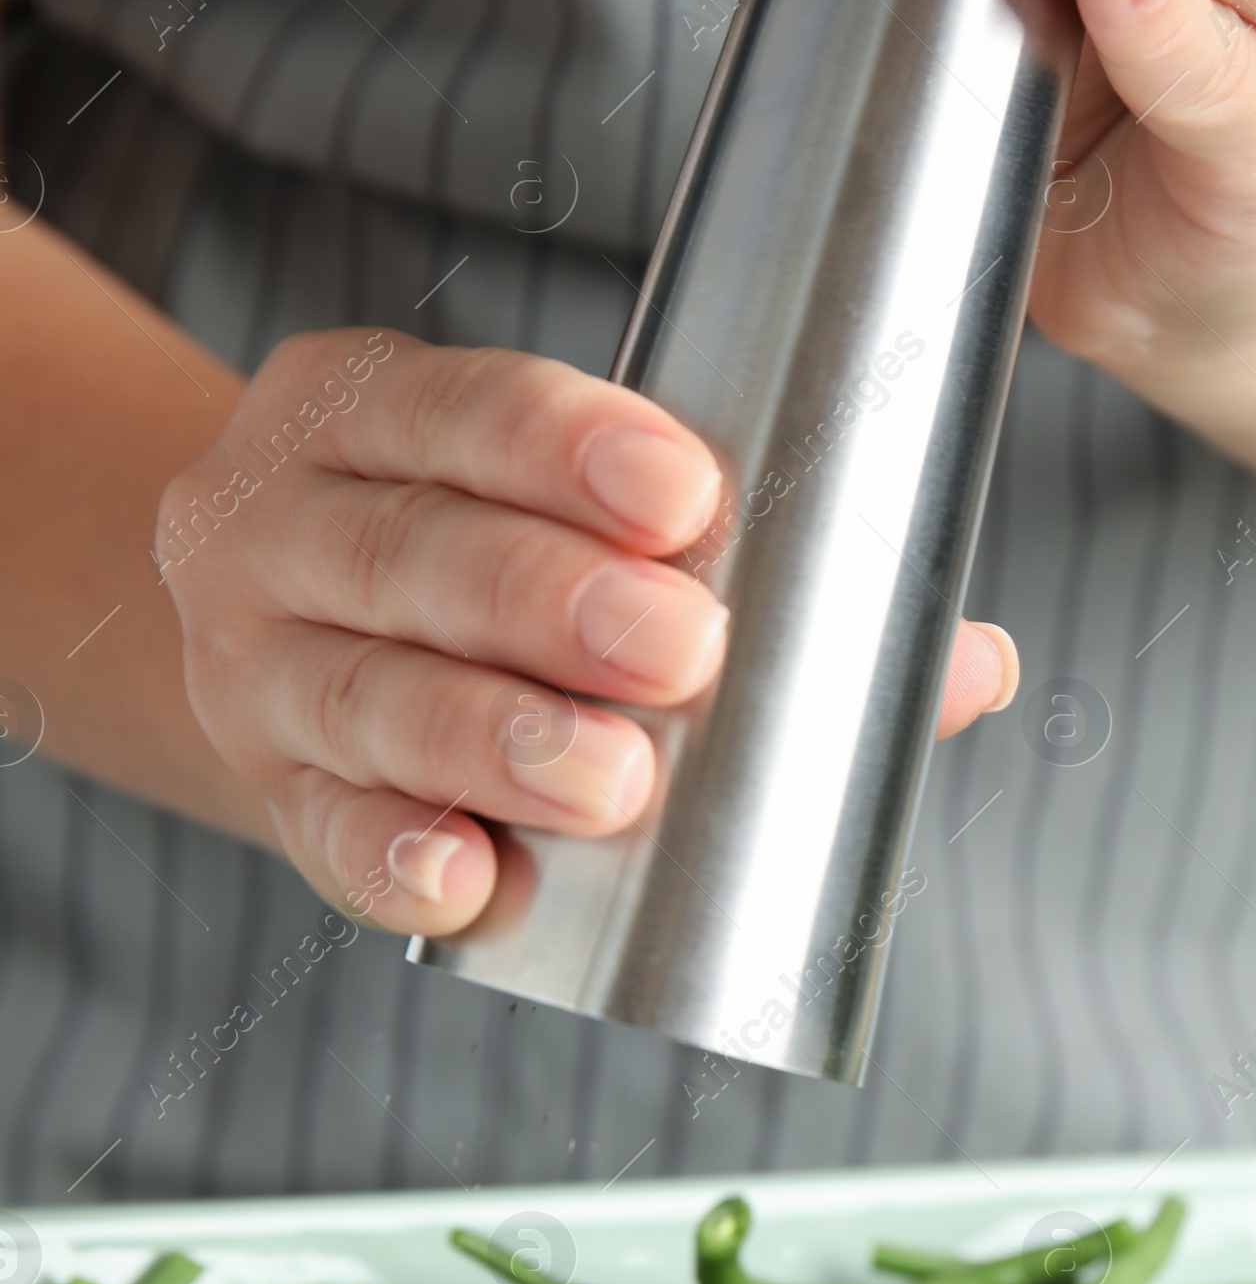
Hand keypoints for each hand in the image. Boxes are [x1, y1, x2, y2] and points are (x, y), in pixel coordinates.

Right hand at [160, 331, 1017, 936]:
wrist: (267, 645)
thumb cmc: (466, 574)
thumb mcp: (550, 520)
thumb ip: (747, 574)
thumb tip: (975, 663)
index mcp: (363, 412)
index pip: (456, 404)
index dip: (562, 446)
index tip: (686, 500)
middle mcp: (277, 526)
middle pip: (408, 554)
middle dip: (545, 600)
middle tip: (682, 652)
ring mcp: (252, 669)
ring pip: (366, 698)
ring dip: (492, 741)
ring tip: (613, 784)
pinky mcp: (266, 798)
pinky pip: (321, 837)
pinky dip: (397, 861)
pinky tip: (473, 880)